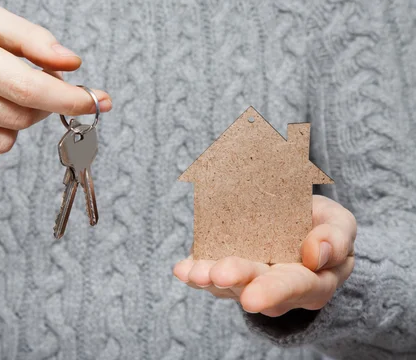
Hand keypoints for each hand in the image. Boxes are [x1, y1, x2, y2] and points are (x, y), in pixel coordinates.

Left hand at [173, 195, 355, 316]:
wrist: (299, 225)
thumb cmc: (321, 227)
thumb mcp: (340, 224)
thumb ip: (336, 238)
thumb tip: (316, 254)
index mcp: (312, 282)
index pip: (295, 288)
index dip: (273, 292)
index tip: (252, 298)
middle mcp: (277, 289)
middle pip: (256, 288)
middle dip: (236, 282)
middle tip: (219, 275)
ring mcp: (249, 283)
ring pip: (228, 286)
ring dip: (209, 279)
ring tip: (194, 273)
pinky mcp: (227, 274)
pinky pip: (210, 275)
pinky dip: (194, 272)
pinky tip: (182, 269)